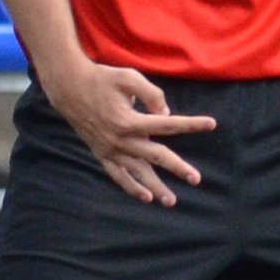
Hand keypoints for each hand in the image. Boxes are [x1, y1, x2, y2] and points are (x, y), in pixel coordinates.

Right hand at [44, 58, 215, 207]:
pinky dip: (131, 187)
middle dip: (177, 168)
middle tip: (196, 179)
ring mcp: (110, 149)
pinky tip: (146, 198)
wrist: (68, 88)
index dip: (191, 124)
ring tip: (171, 201)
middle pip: (155, 156)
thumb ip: (152, 95)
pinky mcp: (101, 153)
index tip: (211, 124)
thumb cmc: (101, 78)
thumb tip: (166, 114)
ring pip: (137, 172)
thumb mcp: (129, 78)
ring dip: (155, 187)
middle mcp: (121, 139)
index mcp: (130, 120)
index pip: (168, 124)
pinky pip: (118, 175)